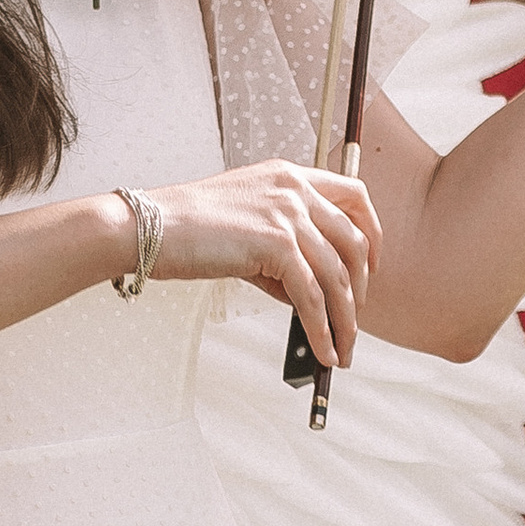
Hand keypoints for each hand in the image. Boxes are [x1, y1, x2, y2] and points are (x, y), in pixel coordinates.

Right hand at [147, 157, 380, 370]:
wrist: (152, 228)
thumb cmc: (187, 228)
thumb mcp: (245, 225)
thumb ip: (281, 249)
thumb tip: (306, 294)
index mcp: (289, 176)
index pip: (353, 195)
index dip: (372, 231)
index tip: (372, 264)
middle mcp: (295, 190)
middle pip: (354, 242)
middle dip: (360, 288)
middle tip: (354, 319)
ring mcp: (288, 215)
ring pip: (337, 276)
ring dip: (345, 320)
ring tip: (343, 349)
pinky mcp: (276, 245)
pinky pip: (312, 297)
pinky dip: (321, 329)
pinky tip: (323, 349)